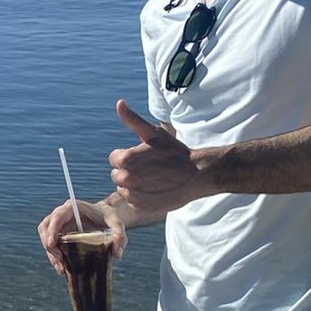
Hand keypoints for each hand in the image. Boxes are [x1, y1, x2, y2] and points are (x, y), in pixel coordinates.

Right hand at [38, 196, 125, 276]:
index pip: (57, 217)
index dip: (51, 230)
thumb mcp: (118, 225)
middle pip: (45, 227)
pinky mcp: (60, 235)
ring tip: (61, 269)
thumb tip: (117, 254)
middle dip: (48, 245)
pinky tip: (63, 268)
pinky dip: (54, 256)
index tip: (52, 245)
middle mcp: (62, 215)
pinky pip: (51, 245)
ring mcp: (59, 225)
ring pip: (46, 237)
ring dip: (50, 254)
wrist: (107, 218)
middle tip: (59, 261)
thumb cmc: (110, 219)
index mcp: (72, 208)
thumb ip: (119, 236)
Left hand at [109, 100, 204, 214]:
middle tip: (150, 168)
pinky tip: (155, 190)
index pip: (114, 158)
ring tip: (154, 179)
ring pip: (124, 188)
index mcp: (125, 159)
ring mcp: (133, 195)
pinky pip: (132, 201)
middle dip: (130, 170)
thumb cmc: (175, 152)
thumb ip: (133, 120)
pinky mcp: (141, 207)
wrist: (196, 174)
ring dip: (134, 185)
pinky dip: (141, 197)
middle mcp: (126, 178)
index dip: (129, 156)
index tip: (144, 157)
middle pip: (117, 174)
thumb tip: (119, 103)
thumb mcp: (154, 133)